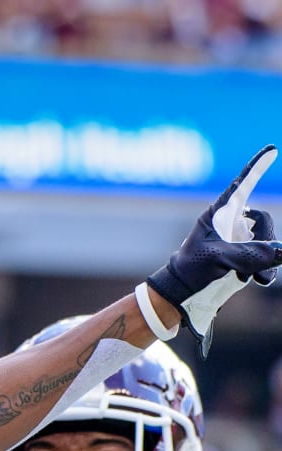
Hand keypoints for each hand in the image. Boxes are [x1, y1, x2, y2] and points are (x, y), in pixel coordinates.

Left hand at [145, 145, 281, 356]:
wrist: (185, 293)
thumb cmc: (191, 270)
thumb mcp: (216, 259)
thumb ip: (248, 254)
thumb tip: (280, 250)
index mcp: (219, 215)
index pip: (240, 186)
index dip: (255, 168)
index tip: (270, 150)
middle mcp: (233, 223)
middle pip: (263, 220)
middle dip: (264, 240)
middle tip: (253, 263)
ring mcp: (242, 239)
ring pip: (268, 240)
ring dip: (265, 259)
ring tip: (253, 277)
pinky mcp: (247, 255)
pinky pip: (268, 256)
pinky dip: (267, 268)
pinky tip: (260, 280)